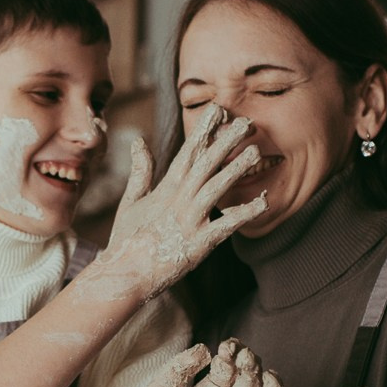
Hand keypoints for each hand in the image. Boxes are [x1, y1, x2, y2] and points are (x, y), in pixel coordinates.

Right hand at [95, 104, 267, 300]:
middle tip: (245, 122)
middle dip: (225, 142)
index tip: (218, 111)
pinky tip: (263, 203)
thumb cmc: (127, 240)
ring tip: (255, 152)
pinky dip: (243, 214)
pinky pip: (225, 227)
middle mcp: (178, 201)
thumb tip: (139, 140)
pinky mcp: (197, 244)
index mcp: (164, 189)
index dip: (204, 131)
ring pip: (215, 189)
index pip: (187, 153)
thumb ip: (141, 171)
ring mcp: (188, 221)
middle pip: (204, 165)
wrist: (124, 276)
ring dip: (235, 169)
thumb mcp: (131, 201)